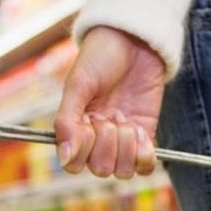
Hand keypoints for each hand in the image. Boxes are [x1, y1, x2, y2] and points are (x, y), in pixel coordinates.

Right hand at [54, 26, 164, 178]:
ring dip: (126, 147)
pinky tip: (140, 130)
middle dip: (107, 143)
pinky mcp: (145, 136)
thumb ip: (67, 121)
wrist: (134, 39)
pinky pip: (145, 166)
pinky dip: (144, 154)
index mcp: (74, 130)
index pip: (74, 164)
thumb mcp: (78, 85)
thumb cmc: (100, 57)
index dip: (83, 148)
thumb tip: (65, 157)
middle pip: (100, 169)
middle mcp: (96, 141)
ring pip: (122, 171)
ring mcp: (122, 141)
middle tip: (110, 113)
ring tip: (125, 118)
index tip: (89, 119)